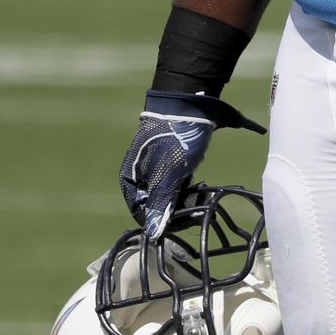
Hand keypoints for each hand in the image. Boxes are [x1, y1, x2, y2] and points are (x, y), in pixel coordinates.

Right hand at [119, 90, 265, 237]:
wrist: (191, 100)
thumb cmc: (176, 137)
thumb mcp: (169, 173)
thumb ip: (161, 203)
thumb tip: (152, 234)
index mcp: (132, 179)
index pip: (143, 214)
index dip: (163, 222)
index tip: (186, 219)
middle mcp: (141, 176)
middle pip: (158, 207)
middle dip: (179, 210)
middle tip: (200, 205)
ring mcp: (158, 168)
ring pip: (171, 197)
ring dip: (187, 200)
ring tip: (204, 194)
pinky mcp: (174, 162)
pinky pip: (179, 185)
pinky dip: (191, 190)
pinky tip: (202, 187)